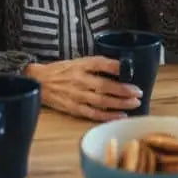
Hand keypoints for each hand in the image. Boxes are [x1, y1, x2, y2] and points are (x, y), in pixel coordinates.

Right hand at [23, 57, 142, 121]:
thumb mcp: (78, 61)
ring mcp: (76, 95)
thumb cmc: (61, 71)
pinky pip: (93, 113)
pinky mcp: (74, 108)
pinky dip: (108, 116)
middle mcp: (79, 80)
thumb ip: (97, 65)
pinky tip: (120, 116)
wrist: (39, 82)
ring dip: (120, 103)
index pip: (100, 63)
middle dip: (123, 90)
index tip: (130, 70)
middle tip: (138, 92)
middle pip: (105, 85)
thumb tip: (121, 67)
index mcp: (80, 65)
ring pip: (102, 101)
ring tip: (134, 103)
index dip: (116, 67)